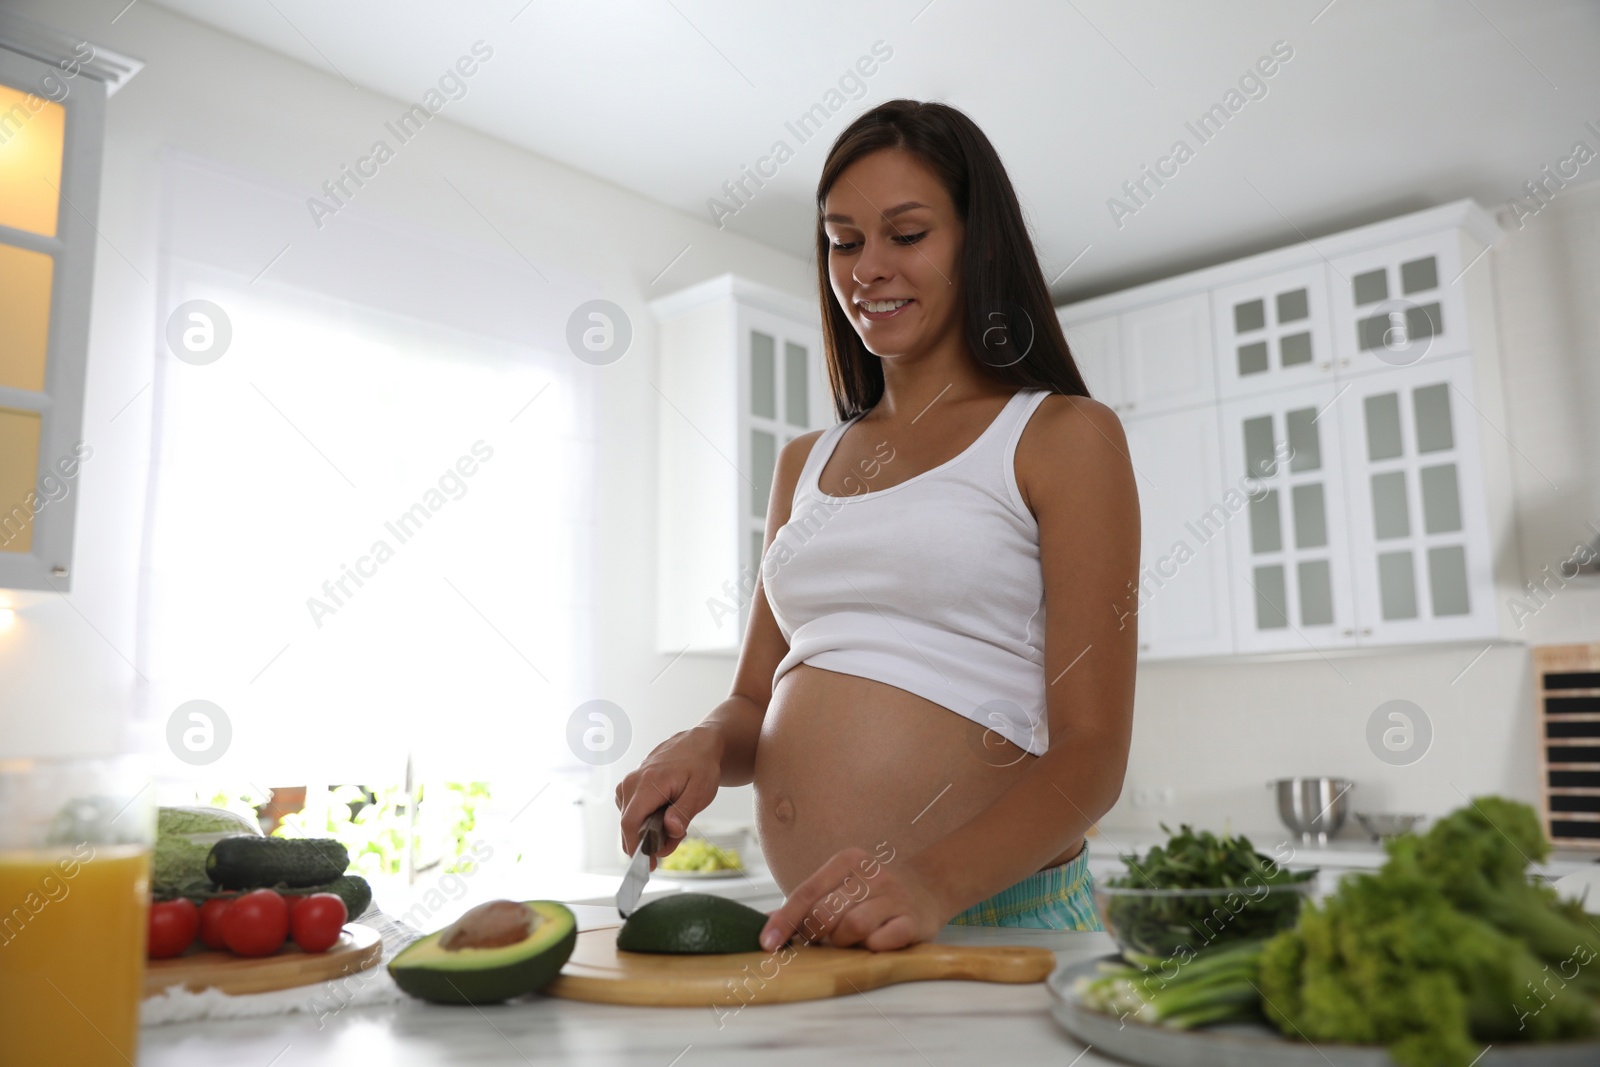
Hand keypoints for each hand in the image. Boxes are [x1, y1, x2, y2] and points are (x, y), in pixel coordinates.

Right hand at [615, 725, 723, 865]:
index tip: (648, 865)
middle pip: (629, 826)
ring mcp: (627, 784)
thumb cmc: (700, 767)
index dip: (635, 848)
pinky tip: (665, 815)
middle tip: (677, 838)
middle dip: (649, 842)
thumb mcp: (700, 791)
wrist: (696, 745)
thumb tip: (669, 830)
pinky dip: (646, 821)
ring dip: (650, 831)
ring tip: (676, 821)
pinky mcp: (628, 788)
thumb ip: (684, 812)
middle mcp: (631, 783)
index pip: (630, 823)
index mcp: (648, 783)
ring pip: (630, 822)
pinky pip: (632, 813)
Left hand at [758, 845, 950, 952]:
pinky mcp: (914, 920)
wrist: (929, 885)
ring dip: (843, 943)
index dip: (785, 920)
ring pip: (852, 927)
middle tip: (821, 941)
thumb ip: (807, 902)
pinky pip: (883, 941)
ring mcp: (894, 896)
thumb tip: (764, 922)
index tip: (767, 944)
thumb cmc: (873, 891)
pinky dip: (872, 948)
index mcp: (847, 861)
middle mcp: (871, 874)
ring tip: (849, 941)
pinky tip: (873, 944)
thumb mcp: (841, 885)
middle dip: (816, 935)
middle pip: (825, 913)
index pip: (807, 892)